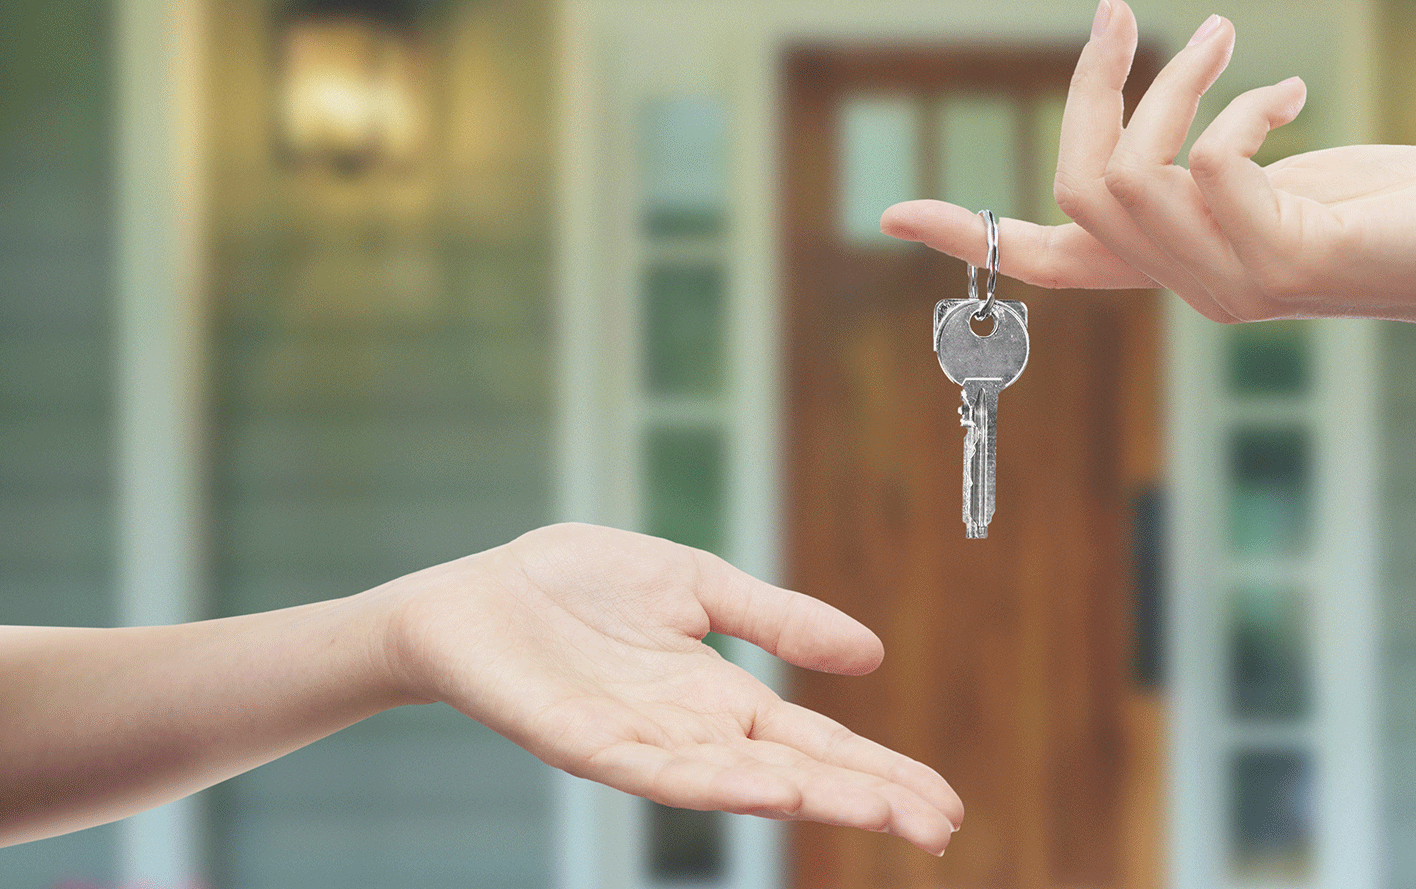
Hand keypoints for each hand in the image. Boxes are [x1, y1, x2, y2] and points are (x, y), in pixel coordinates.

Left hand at [373, 523, 962, 854]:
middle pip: (797, 774)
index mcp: (722, 698)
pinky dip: (717, 783)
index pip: (818, 744)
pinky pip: (658, 773)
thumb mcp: (699, 585)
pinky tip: (768, 788)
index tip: (944, 802)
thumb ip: (778, 620)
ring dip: (811, 800)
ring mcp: (642, 745)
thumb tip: (871, 655)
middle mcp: (692, 734)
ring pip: (739, 785)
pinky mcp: (586, 744)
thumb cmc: (574, 588)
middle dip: (869, 800)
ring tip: (878, 813)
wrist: (472, 596)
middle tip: (940, 829)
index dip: (880, 771)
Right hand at [880, 0, 1415, 339]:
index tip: (892, 218)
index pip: (1052, 262)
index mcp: (1177, 267)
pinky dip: (1237, 110)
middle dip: (1091, 89)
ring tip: (1225, 39)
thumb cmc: (1390, 211)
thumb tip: (1164, 142)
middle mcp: (1192, 288)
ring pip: (1133, 177)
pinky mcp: (1287, 262)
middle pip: (1077, 189)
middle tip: (1116, 16)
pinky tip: (1290, 96)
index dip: (970, 235)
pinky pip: (1208, 167)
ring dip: (1173, 84)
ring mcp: (1234, 284)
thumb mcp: (1276, 184)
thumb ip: (1207, 172)